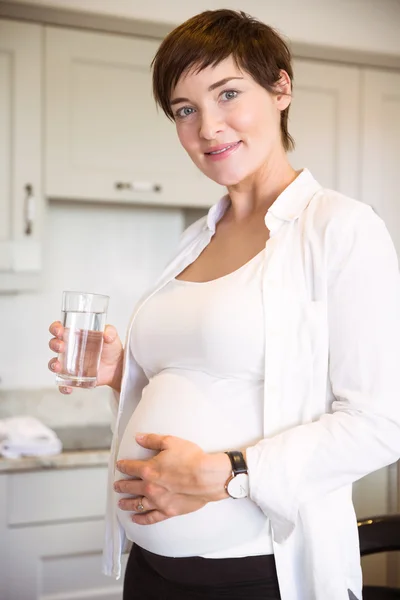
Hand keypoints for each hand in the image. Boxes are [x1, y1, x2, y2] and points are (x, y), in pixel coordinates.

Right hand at [48, 321, 123, 393]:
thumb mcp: (112, 337)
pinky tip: (68, 388)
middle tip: (61, 346)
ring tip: (58, 367)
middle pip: (54, 344)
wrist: (117, 367)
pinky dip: (63, 386)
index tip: (59, 331)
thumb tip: (106, 335)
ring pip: (54, 363)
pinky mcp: (73, 377)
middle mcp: (69, 349)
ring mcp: (69, 364)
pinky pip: (63, 383)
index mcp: (75, 335)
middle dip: (54, 344)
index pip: (60, 329)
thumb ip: (110, 332)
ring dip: (53, 365)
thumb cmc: (111, 349)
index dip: (55, 328)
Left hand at [114, 434, 230, 524]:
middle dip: (121, 485)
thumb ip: (152, 440)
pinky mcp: (168, 511)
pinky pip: (150, 518)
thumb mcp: (171, 442)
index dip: (123, 466)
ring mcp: (158, 501)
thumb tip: (138, 437)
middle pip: (130, 486)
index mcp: (148, 470)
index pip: (130, 467)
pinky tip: (135, 518)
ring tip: (121, 503)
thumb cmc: (191, 458)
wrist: (207, 477)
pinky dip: (141, 519)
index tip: (119, 465)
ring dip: (127, 503)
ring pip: (137, 504)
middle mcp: (149, 487)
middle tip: (116, 486)